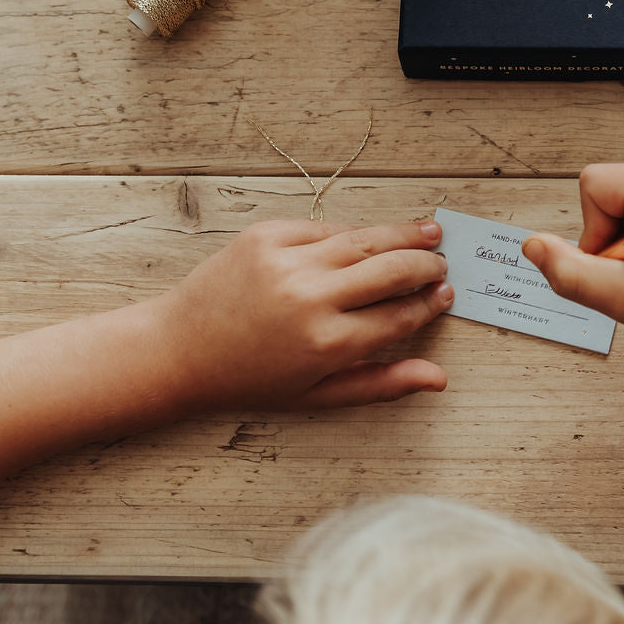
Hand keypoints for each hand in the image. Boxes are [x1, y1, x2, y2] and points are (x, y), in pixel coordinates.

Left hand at [150, 218, 453, 411]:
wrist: (178, 350)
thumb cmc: (248, 380)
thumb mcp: (317, 396)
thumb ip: (382, 384)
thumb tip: (438, 378)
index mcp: (327, 343)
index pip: (400, 315)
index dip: (429, 304)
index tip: (445, 296)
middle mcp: (312, 298)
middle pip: (392, 269)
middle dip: (425, 265)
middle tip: (441, 264)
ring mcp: (288, 260)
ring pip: (364, 239)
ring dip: (403, 235)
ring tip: (429, 233)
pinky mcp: (268, 235)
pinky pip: (325, 227)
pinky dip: (352, 232)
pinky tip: (371, 236)